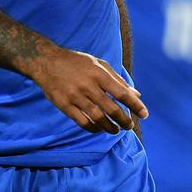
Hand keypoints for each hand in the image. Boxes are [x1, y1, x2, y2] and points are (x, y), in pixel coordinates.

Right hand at [26, 47, 147, 134]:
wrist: (46, 61)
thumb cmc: (77, 62)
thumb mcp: (99, 64)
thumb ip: (118, 80)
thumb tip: (136, 94)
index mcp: (99, 74)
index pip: (122, 93)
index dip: (135, 105)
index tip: (144, 114)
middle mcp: (88, 86)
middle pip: (111, 109)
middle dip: (124, 120)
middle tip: (129, 126)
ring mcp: (75, 96)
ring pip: (97, 118)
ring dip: (110, 127)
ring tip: (116, 130)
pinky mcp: (64, 105)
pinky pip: (82, 122)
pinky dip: (93, 128)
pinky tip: (99, 129)